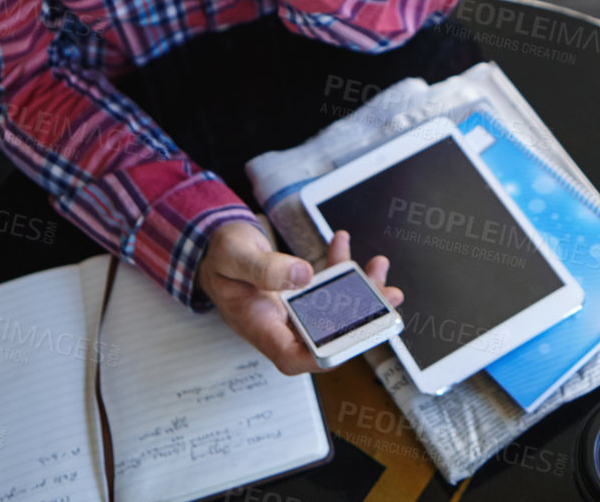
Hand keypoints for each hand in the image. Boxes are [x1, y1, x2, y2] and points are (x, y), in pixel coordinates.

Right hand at [194, 220, 402, 376]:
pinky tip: (342, 243)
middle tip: (386, 295)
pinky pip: (327, 286)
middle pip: (325, 335)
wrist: (213, 247)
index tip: (350, 339)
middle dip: (361, 317)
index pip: (292, 356)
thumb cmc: (218, 257)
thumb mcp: (234, 256)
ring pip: (333, 311)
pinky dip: (340, 267)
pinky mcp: (300, 292)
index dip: (322, 356)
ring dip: (360, 291)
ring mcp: (292, 310)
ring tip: (379, 268)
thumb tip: (303, 276)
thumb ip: (264, 268)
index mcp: (258, 325)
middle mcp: (279, 323)